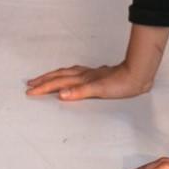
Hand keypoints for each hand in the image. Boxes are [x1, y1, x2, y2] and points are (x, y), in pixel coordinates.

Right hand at [25, 60, 154, 101]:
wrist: (138, 75)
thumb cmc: (121, 84)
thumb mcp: (99, 90)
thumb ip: (80, 91)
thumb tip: (60, 94)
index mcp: (82, 79)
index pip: (58, 83)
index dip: (43, 87)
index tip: (30, 90)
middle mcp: (84, 75)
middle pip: (59, 76)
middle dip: (43, 80)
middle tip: (30, 83)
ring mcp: (90, 74)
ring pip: (66, 73)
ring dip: (53, 76)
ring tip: (44, 78)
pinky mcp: (97, 75)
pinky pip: (75, 73)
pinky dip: (67, 75)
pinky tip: (71, 77)